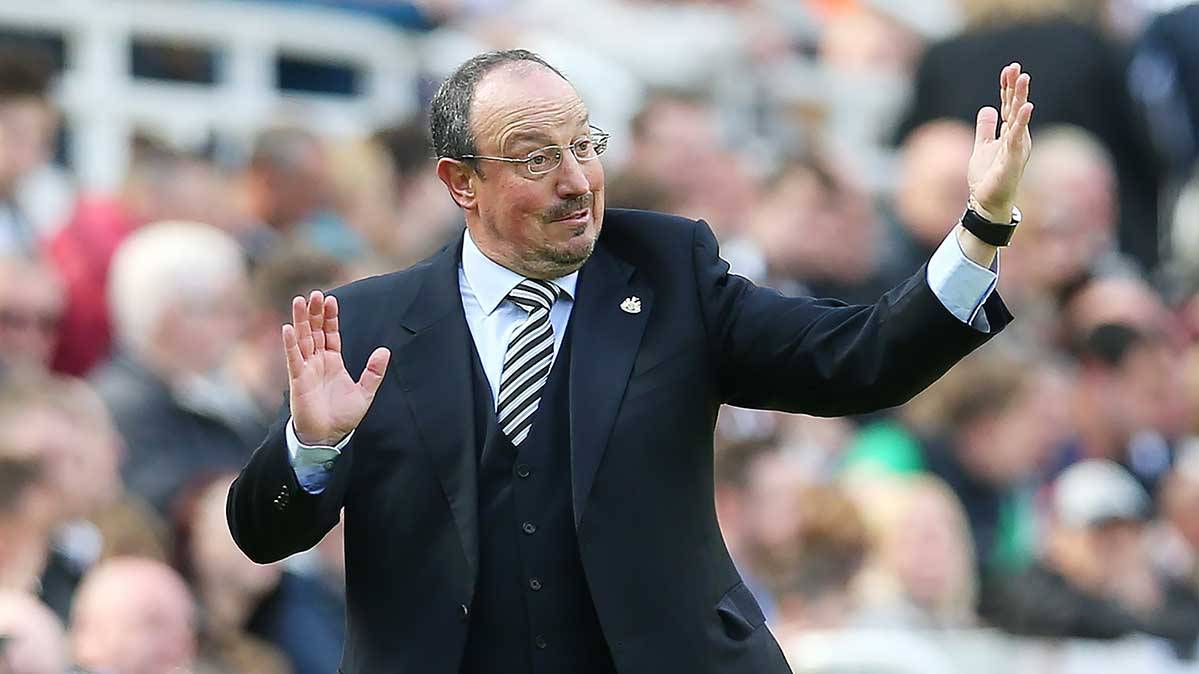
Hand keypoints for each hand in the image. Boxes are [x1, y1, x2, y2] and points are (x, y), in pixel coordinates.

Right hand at [284, 290, 389, 445]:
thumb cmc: (343, 417)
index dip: (330, 317)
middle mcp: (318, 362)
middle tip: (315, 293)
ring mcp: (307, 369)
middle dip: (315, 313)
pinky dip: (291, 343)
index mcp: (333, 362)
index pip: (330, 334)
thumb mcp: (365, 392)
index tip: (331, 300)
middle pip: (315, 331)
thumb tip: (384, 351)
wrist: (329, 437)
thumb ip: (374, 372)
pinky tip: (289, 328)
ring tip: (300, 300)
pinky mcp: (298, 379)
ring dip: (301, 320)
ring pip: (303, 339)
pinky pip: (293, 358)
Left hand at [967, 62, 1034, 219]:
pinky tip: (1026, 107)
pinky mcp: (1014, 159)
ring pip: (1018, 118)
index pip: (1008, 106)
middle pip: (1015, 107)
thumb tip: (987, 109)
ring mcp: (1016, 147)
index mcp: (1009, 134)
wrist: (987, 202)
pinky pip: (1018, 137)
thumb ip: (985, 128)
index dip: (1006, 88)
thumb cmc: (988, 177)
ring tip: (1023, 78)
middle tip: (1016, 67)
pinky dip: (1022, 121)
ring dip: (1020, 97)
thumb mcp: (982, 147)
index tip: (1008, 69)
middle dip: (1015, 87)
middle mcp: (1016, 138)